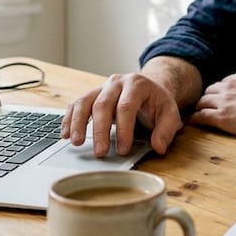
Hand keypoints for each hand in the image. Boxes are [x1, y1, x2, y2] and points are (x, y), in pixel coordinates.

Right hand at [62, 72, 184, 157]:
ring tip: (76, 143)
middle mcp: (116, 82)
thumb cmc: (157, 103)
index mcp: (137, 84)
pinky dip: (69, 119)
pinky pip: (76, 105)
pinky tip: (66, 134)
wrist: (148, 89)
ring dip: (78, 123)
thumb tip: (159, 147)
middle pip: (102, 105)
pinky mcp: (91, 95)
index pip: (126, 106)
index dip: (124, 129)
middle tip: (100, 153)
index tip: (122, 149)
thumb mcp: (170, 114)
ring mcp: (101, 87)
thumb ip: (167, 130)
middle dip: (100, 130)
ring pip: (84, 102)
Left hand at [189, 71, 235, 140]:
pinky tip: (189, 123)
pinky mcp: (222, 116)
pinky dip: (193, 119)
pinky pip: (201, 116)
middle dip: (206, 100)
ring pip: (202, 102)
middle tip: (204, 110)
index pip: (222, 84)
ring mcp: (224, 101)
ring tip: (194, 116)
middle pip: (209, 91)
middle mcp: (229, 85)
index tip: (217, 101)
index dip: (218, 94)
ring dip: (199, 109)